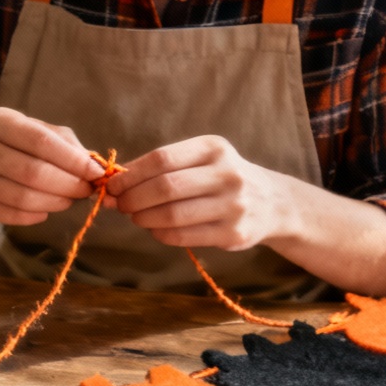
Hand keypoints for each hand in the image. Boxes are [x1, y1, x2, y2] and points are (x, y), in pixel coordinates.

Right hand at [0, 107, 102, 226]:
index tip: (96, 172)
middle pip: (33, 172)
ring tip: (69, 200)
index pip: (41, 141)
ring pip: (22, 197)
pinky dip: (34, 216)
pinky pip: (9, 214)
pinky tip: (45, 209)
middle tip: (86, 190)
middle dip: (68, 185)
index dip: (73, 160)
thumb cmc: (2, 142)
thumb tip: (92, 165)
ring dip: (55, 202)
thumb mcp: (27, 128)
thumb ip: (60, 141)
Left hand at [105, 135, 292, 250]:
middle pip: (165, 188)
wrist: (272, 203)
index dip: (131, 175)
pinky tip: (155, 229)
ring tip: (135, 216)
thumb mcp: (202, 159)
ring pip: (172, 215)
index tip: (113, 185)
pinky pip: (184, 236)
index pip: (161, 159)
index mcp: (214, 148)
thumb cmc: (223, 178)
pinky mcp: (233, 234)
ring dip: (144, 218)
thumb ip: (163, 168)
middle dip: (133, 198)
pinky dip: (160, 234)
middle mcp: (227, 174)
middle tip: (119, 205)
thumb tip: (115, 184)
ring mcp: (233, 206)